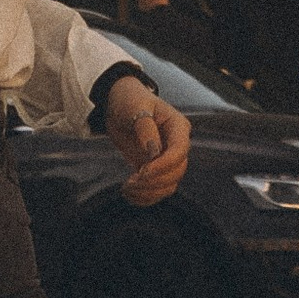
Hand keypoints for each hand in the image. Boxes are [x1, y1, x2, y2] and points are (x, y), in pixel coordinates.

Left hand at [103, 76, 191, 205]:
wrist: (119, 104)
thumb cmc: (130, 100)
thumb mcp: (136, 108)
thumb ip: (145, 129)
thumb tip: (153, 154)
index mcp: (177, 126)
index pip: (179, 151)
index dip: (163, 165)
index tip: (142, 172)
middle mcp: (176, 144)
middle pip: (176, 172)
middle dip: (154, 182)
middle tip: (130, 183)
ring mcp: (167, 159)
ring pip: (169, 185)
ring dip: (149, 192)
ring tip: (127, 189)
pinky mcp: (156, 169)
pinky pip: (158, 190)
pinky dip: (145, 197)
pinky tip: (129, 194)